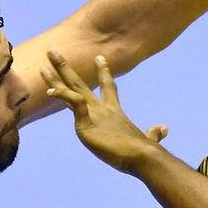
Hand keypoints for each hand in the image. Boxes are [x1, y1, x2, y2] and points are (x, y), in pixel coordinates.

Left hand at [40, 53, 166, 173]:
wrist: (141, 155)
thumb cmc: (143, 150)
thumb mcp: (148, 139)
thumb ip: (154, 133)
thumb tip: (164, 129)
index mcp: (114, 112)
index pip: (109, 88)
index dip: (103, 73)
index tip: (100, 58)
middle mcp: (102, 109)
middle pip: (81, 83)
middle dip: (66, 68)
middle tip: (56, 52)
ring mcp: (94, 114)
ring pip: (72, 90)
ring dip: (57, 77)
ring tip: (44, 64)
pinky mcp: (87, 121)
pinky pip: (72, 102)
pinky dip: (62, 95)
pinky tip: (50, 91)